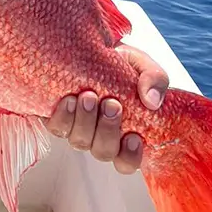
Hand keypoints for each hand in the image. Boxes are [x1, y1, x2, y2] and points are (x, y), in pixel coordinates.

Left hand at [45, 45, 168, 173]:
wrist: (94, 49)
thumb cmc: (122, 64)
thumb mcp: (143, 66)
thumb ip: (155, 80)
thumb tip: (151, 101)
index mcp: (126, 133)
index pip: (127, 162)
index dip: (129, 156)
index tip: (133, 136)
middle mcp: (99, 136)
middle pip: (103, 151)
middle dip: (107, 130)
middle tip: (110, 103)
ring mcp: (77, 128)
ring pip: (79, 141)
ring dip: (85, 121)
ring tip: (88, 96)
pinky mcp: (58, 116)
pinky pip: (57, 127)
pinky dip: (63, 116)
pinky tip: (69, 99)